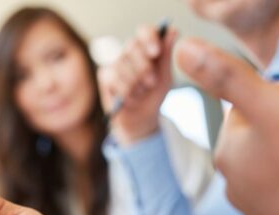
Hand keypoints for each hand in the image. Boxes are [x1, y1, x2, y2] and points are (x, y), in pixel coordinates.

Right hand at [98, 24, 177, 144]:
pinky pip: (113, 78)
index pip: (144, 31)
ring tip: (140, 94)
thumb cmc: (153, 95)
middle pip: (131, 46)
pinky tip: (130, 99)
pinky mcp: (105, 76)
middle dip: (143, 66)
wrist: (140, 119)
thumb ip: (166, 55)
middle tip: (151, 82)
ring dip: (135, 83)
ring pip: (122, 65)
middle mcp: (129, 52)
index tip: (155, 52)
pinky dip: (124, 91)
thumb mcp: (165, 77)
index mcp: (146, 47)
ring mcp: (115, 63)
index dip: (148, 38)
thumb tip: (173, 30)